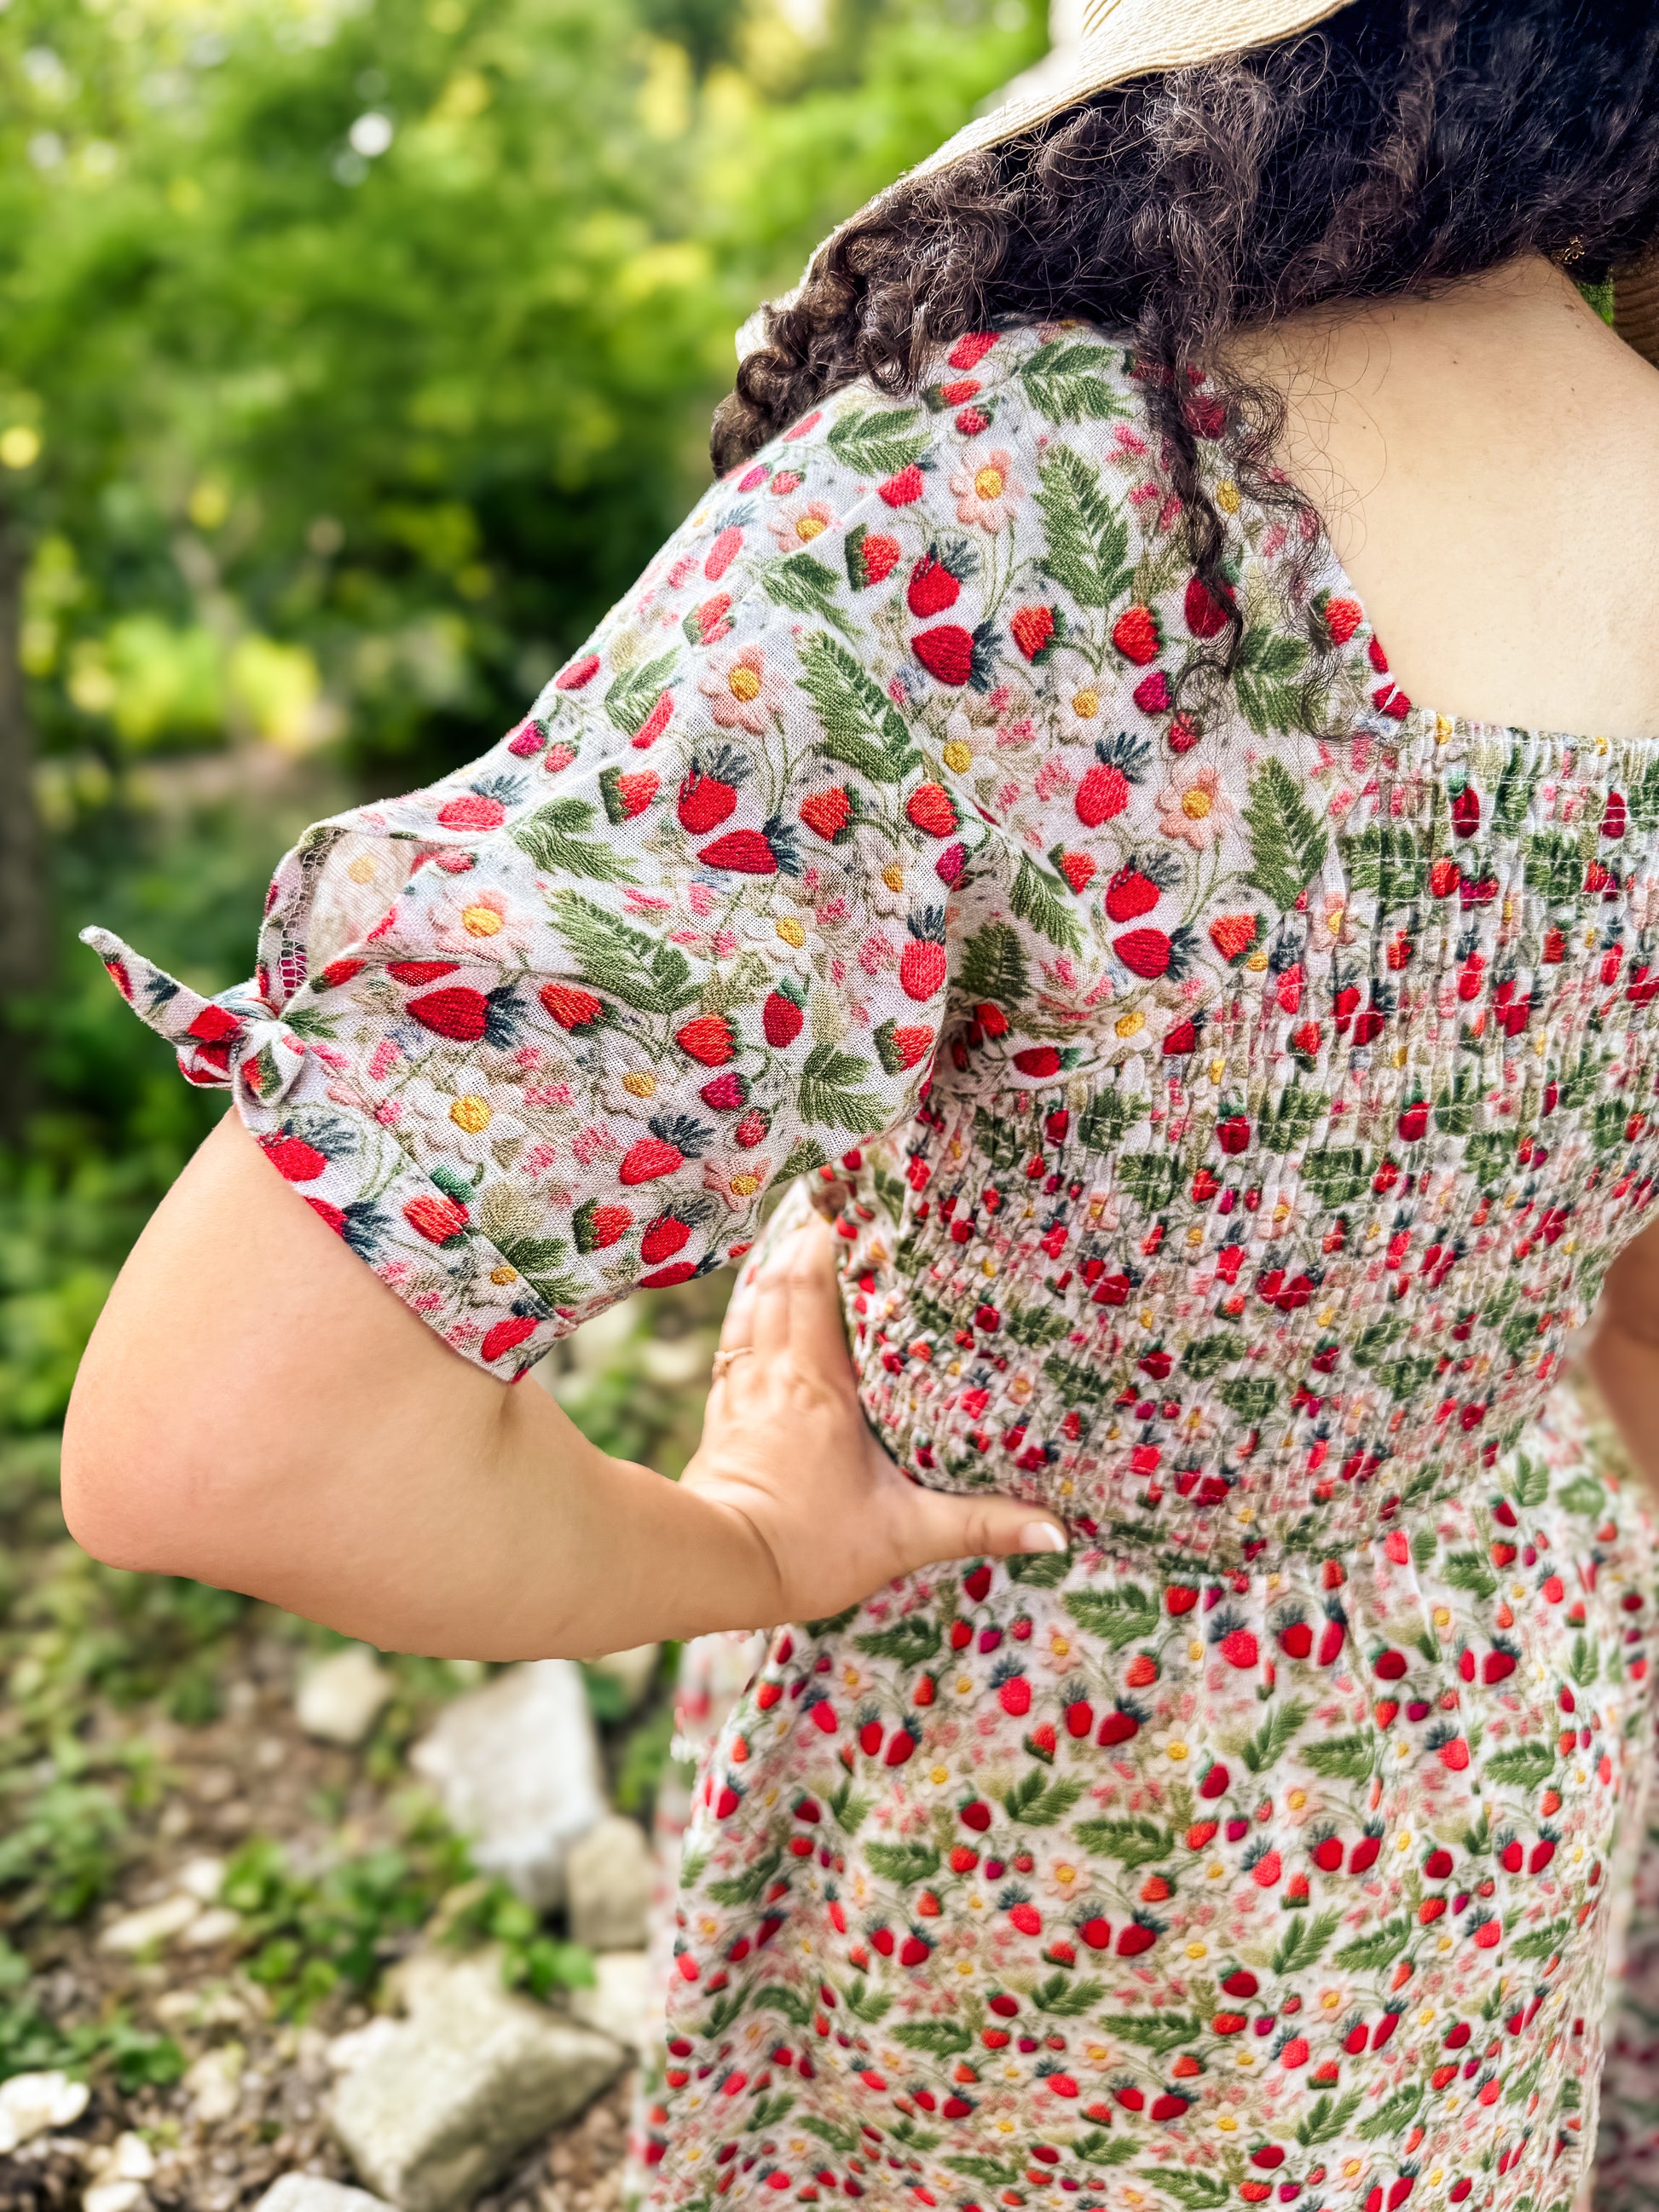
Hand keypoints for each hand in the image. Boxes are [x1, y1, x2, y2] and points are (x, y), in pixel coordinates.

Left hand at [680, 1214, 1068, 1627]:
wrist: (721, 1572)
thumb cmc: (809, 1548)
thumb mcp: (906, 1536)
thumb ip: (980, 1526)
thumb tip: (1057, 1533)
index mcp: (819, 1384)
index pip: (817, 1288)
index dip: (831, 1244)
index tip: (859, 1209)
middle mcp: (776, 1372)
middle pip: (781, 1281)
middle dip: (805, 1241)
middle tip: (837, 1210)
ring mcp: (742, 1390)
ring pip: (752, 1306)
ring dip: (772, 1269)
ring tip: (798, 1239)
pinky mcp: (721, 1416)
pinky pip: (733, 1343)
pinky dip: (747, 1313)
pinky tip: (757, 1306)